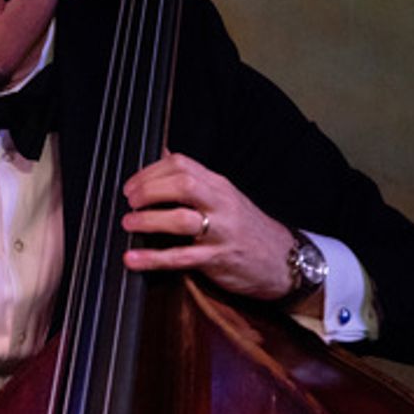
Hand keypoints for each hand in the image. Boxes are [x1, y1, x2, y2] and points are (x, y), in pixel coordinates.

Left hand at [120, 152, 294, 300]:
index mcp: (219, 185)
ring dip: (149, 221)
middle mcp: (221, 203)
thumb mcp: (223, 196)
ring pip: (182, 219)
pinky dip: (153, 258)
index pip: (182, 165)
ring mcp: (221, 231)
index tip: (131, 185)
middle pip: (183, 184)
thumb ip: (193, 177)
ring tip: (128, 224)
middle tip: (130, 201)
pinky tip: (132, 259)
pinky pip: (182, 258)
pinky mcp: (218, 259)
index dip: (150, 172)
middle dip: (149, 190)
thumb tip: (163, 154)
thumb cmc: (246, 228)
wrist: (285, 260)